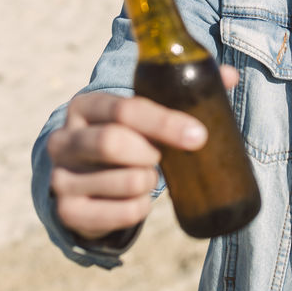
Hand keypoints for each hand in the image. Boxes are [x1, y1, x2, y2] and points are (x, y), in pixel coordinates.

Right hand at [47, 65, 238, 240]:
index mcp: (86, 105)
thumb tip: (231, 75)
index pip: (125, 109)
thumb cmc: (128, 136)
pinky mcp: (67, 211)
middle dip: (151, 153)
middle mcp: (64, 138)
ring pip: (123, 182)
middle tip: (162, 158)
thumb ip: (184, 89)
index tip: (198, 136)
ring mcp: (60, 177)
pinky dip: (138, 209)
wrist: (86, 178)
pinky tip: (138, 200)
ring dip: (148, 182)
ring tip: (147, 177)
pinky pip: (118, 214)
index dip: (165, 123)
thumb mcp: (145, 112)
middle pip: (113, 143)